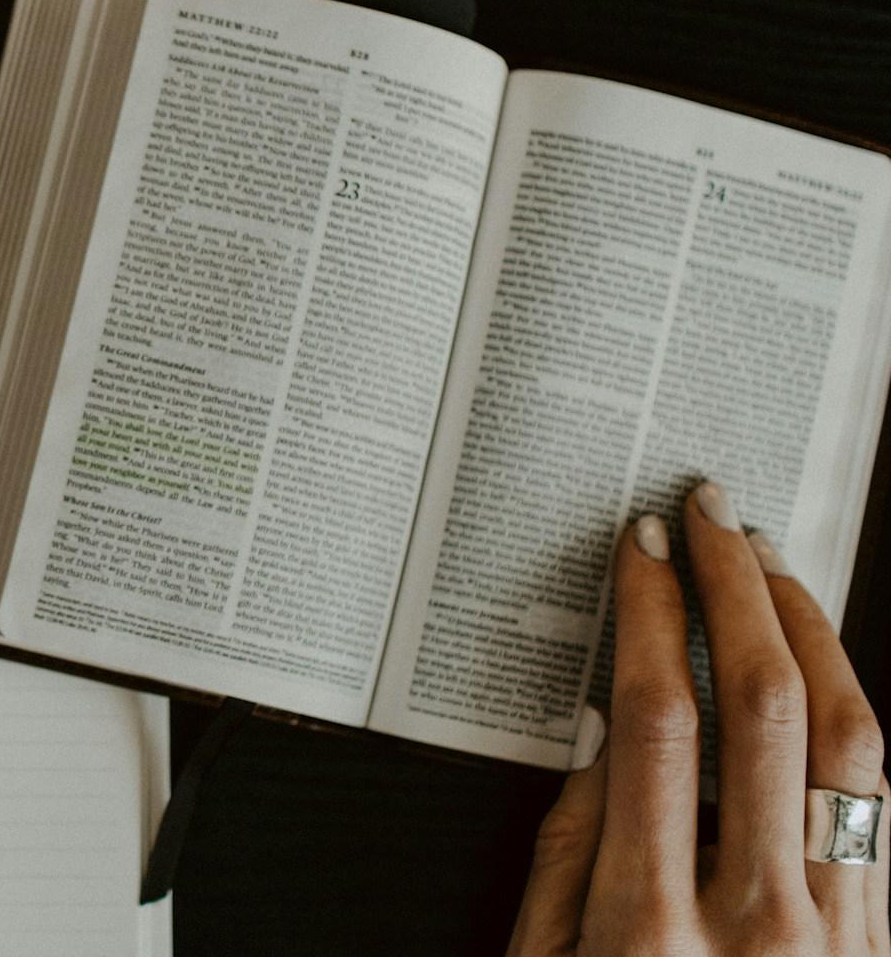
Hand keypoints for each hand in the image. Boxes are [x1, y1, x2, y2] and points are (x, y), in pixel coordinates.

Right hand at [508, 480, 889, 955]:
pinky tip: (814, 680)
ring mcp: (835, 940)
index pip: (660, 722)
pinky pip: (878, 810)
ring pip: (850, 747)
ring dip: (813, 635)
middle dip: (739, 587)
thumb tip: (605, 744)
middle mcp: (757, 924)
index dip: (653, 616)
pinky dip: (846, 721)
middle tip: (714, 515)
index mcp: (649, 928)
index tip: (642, 552)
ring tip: (774, 571)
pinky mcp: (878, 951)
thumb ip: (568, 857)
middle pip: (766, 708)